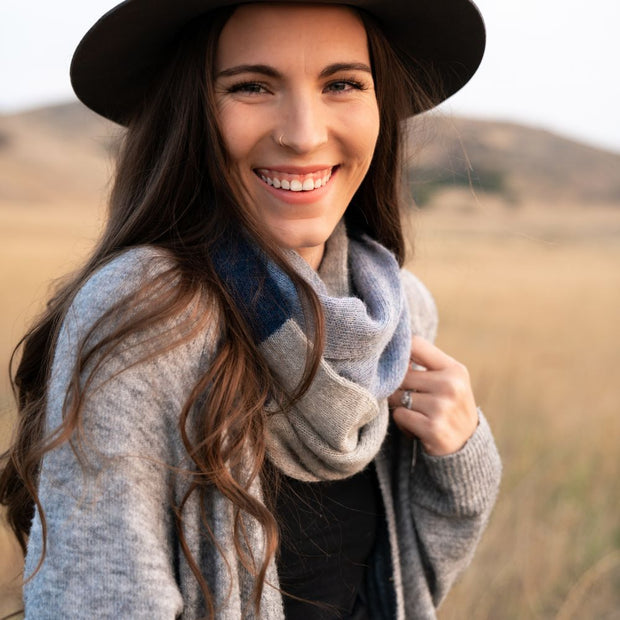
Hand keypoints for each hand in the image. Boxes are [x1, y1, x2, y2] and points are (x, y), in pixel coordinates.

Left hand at [388, 335, 478, 455]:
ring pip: (397, 396)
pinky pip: (400, 415)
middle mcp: (451, 385)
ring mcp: (442, 407)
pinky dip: (403, 422)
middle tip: (410, 397)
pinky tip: (417, 426)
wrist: (466, 444)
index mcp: (454, 369)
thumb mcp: (448, 379)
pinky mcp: (433, 428)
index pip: (416, 344)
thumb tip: (391, 349)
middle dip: (398, 386)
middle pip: (402, 374)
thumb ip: (424, 362)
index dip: (400, 351)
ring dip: (400, 406)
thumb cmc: (449, 404)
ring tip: (417, 413)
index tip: (394, 360)